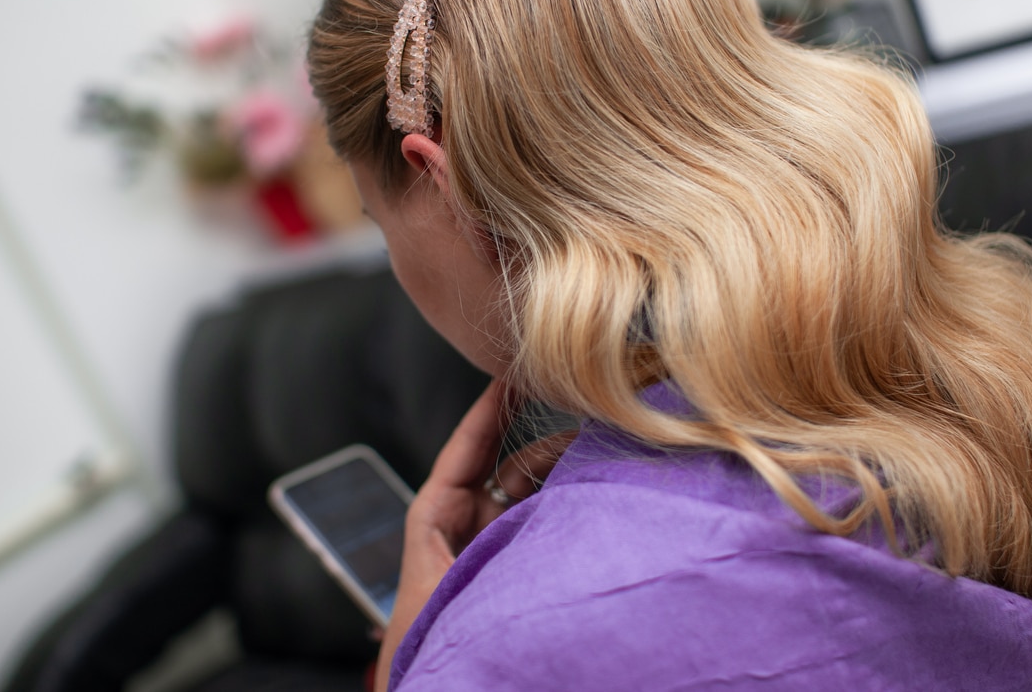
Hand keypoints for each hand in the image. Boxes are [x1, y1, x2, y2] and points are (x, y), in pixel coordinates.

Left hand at [374, 379, 575, 691]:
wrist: (444, 687)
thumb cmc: (429, 645)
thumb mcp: (450, 585)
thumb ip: (492, 548)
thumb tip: (547, 514)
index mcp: (438, 517)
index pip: (469, 446)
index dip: (493, 407)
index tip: (517, 371)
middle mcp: (471, 525)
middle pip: (514, 463)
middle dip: (547, 437)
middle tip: (587, 415)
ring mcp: (499, 544)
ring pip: (537, 492)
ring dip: (566, 472)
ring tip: (603, 455)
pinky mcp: (522, 563)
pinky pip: (548, 522)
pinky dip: (570, 505)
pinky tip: (600, 493)